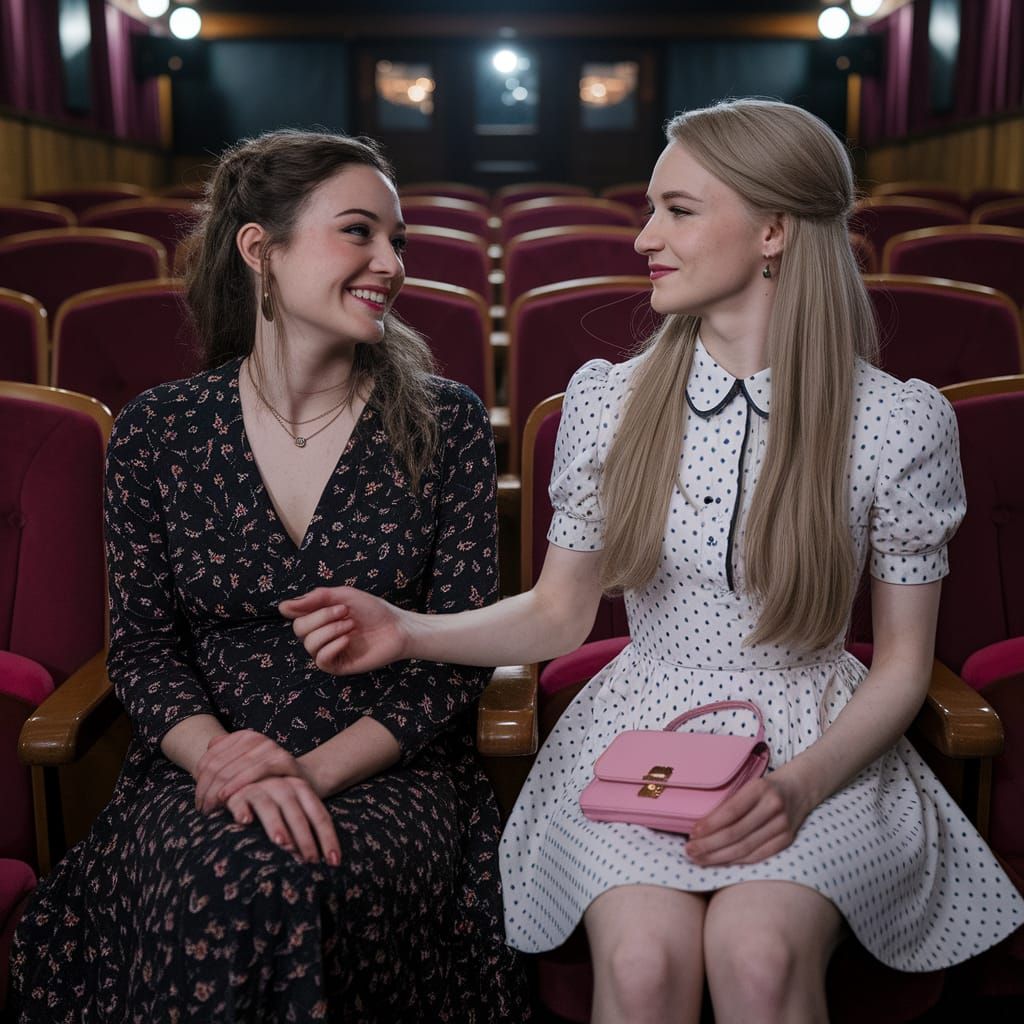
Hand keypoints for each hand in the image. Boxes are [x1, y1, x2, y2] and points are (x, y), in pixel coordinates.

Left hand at [194, 729, 305, 813]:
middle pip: (217, 766)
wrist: (302, 780)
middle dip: (206, 790)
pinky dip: (237, 785)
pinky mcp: (281, 759)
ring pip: (231, 770)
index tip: (198, 803)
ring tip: (211, 811)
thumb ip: (223, 760)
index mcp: (241, 737)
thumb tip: (203, 758)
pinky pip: (253, 772)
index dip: (199, 782)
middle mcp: (254, 737)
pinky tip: (226, 799)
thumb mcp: (243, 768)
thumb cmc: (266, 779)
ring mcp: (269, 746)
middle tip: (203, 810)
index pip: (209, 759)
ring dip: (216, 793)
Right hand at [227, 776, 340, 865]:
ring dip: (276, 824)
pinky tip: (245, 821)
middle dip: (305, 837)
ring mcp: (260, 788)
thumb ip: (303, 827)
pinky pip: (240, 800)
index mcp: (302, 789)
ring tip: (282, 843)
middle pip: (297, 812)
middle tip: (310, 860)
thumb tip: (316, 859)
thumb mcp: (293, 807)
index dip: (328, 838)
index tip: (334, 861)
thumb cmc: (273, 799)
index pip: (319, 815)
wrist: (243, 775)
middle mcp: (283, 785)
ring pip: (270, 806)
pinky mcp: (237, 793)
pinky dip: (242, 810)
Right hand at [279, 586, 407, 674]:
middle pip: (299, 629)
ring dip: (330, 630)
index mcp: (320, 616)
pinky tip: (347, 640)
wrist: (398, 628)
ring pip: (310, 644)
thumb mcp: (345, 596)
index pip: (294, 614)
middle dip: (321, 617)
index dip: (297, 608)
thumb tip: (283, 607)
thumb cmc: (374, 610)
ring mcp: (330, 650)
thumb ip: (316, 598)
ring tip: (350, 625)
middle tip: (344, 611)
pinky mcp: (339, 665)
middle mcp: (321, 634)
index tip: (318, 600)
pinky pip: (322, 661)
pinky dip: (332, 647)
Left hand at [684, 772, 811, 865]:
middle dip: (709, 845)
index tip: (692, 833)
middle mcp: (773, 807)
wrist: (799, 788)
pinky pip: (758, 855)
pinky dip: (737, 861)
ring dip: (718, 856)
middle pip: (736, 833)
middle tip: (689, 851)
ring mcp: (782, 825)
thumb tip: (699, 826)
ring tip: (699, 859)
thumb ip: (730, 802)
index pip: (731, 811)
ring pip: (745, 847)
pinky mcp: (787, 840)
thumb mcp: (748, 785)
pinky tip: (720, 862)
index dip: (710, 824)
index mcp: (760, 788)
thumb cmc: (764, 787)